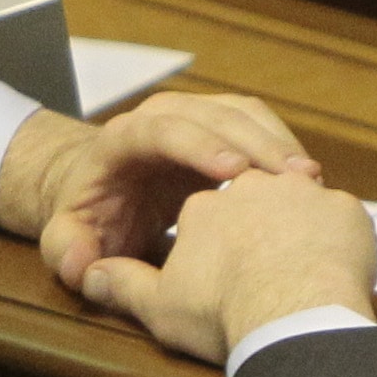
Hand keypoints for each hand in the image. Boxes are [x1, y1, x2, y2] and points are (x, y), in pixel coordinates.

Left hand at [5, 90, 316, 281]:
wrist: (107, 193)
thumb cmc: (93, 220)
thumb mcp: (70, 240)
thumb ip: (66, 252)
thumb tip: (81, 262)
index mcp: (124, 137)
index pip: (163, 129)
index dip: (200, 146)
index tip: (236, 173)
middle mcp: (164, 116)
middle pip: (215, 114)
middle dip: (256, 144)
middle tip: (293, 181)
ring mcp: (198, 117)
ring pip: (245, 114)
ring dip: (279, 144)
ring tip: (310, 183)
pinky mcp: (226, 126)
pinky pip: (261, 127)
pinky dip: (285, 149)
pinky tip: (307, 184)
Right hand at [72, 167, 376, 362]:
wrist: (291, 314)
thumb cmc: (223, 312)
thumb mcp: (159, 305)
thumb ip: (123, 285)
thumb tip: (86, 277)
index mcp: (200, 203)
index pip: (202, 205)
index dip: (207, 232)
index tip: (219, 268)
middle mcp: (249, 183)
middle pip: (248, 189)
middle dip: (252, 216)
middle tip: (261, 260)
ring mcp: (300, 191)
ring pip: (294, 189)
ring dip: (294, 214)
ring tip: (298, 251)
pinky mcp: (342, 207)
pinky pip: (337, 209)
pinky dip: (332, 230)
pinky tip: (333, 259)